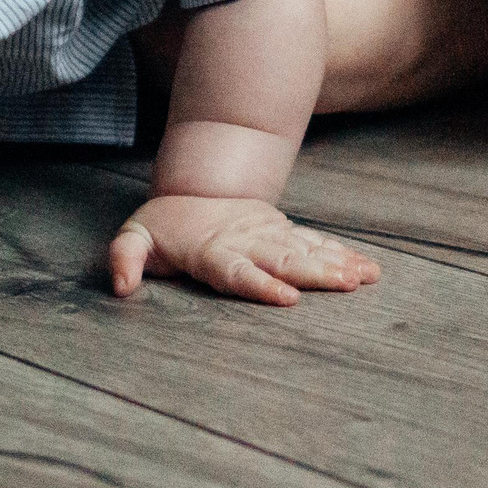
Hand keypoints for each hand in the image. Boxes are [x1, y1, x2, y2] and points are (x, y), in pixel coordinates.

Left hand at [106, 195, 379, 306]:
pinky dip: (341, 255)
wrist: (195, 189)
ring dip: (335, 264)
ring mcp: (268, 237)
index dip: (261, 285)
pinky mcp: (284, 233)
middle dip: (315, 274)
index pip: (237, 272)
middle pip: (282, 261)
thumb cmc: (164, 225)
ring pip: (305, 251)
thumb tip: (122, 287)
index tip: (288, 298)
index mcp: (211, 251)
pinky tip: (366, 269)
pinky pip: (315, 244)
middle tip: (346, 285)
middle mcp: (246, 244)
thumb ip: (126, 259)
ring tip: (364, 277)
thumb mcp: (134, 238)